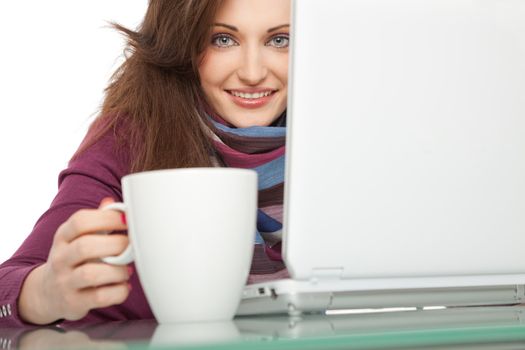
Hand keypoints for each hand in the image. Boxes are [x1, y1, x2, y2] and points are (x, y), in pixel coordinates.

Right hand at [18, 198, 131, 324]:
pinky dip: (118, 291)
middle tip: (131, 247)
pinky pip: (99, 297)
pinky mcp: (74, 303)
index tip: (128, 221)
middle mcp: (60, 258)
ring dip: (118, 271)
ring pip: (91, 274)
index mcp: (63, 236)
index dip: (108, 218)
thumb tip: (111, 202)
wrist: (47, 292)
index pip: (81, 221)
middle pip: (85, 246)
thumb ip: (97, 220)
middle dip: (116, 245)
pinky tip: (123, 286)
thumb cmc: (74, 259)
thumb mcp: (78, 237)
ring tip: (127, 269)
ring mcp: (65, 282)